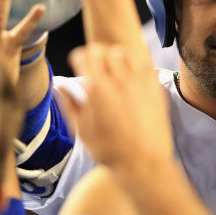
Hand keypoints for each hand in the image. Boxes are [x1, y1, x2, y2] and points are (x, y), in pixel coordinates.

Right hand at [59, 44, 172, 175]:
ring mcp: (140, 83)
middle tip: (94, 64)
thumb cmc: (110, 151)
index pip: (85, 55)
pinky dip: (135, 63)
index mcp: (97, 90)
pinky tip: (131, 73)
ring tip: (113, 67)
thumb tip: (60, 85)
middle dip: (96, 54)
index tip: (78, 63)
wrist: (143, 164)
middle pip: (104, 50)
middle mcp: (119, 81)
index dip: (78, 57)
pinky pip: (145, 64)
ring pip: (126, 53)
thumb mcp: (81, 131)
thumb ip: (69, 104)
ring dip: (116, 56)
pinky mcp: (156, 89)